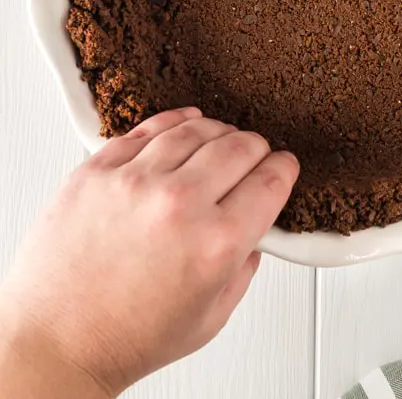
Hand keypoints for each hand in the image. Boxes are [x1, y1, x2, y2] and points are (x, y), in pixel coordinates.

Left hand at [0, 107, 298, 396]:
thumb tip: (253, 233)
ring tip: (220, 140)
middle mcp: (179, 204)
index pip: (271, 179)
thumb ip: (242, 268)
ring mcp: (135, 181)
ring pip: (196, 128)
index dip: (284, 168)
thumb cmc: (122, 338)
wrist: (54, 342)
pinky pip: (149, 128)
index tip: (282, 167)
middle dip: (256, 149)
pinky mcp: (99, 169)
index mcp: (216, 243)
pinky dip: (175, 122)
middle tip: (254, 156)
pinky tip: (184, 125)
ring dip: (217, 132)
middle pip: (240, 145)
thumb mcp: (209, 318)